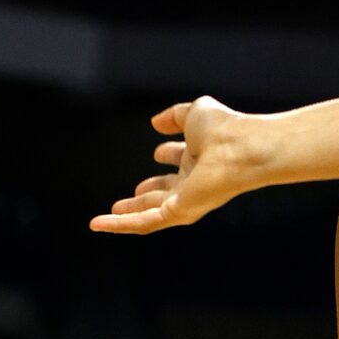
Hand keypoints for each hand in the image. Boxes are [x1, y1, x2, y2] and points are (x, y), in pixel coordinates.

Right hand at [90, 97, 262, 234]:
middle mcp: (195, 181)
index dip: (169, 154)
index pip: (182, 159)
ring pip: (151, 213)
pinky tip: (99, 224)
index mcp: (201, 156)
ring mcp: (186, 200)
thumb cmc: (225, 129)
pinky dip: (120, 225)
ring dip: (128, 215)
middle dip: (145, 195)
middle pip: (165, 191)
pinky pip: (145, 223)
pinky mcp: (178, 213)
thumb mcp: (194, 113)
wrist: (239, 148)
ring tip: (107, 216)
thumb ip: (175, 116)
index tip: (158, 150)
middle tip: (127, 199)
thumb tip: (156, 122)